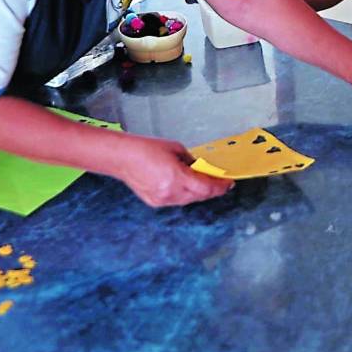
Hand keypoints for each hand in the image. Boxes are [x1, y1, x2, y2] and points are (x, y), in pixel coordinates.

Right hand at [110, 134, 233, 207]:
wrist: (123, 157)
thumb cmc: (146, 149)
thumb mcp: (176, 149)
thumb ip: (192, 162)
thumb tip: (201, 169)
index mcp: (177, 178)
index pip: (207, 188)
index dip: (220, 186)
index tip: (228, 183)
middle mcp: (170, 193)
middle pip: (200, 196)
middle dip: (211, 189)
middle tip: (218, 180)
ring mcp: (162, 200)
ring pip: (189, 200)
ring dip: (198, 192)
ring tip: (201, 180)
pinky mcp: (155, 202)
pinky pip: (177, 200)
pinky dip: (185, 194)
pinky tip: (184, 184)